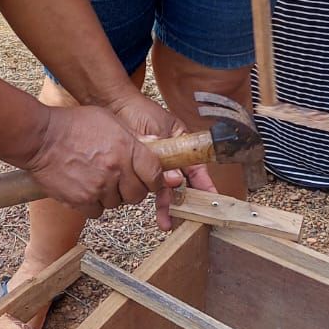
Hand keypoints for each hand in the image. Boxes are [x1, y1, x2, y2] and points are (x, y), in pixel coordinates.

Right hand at [21, 104, 171, 221]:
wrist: (40, 138)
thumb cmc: (73, 125)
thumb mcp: (109, 120)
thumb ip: (132, 137)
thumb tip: (154, 147)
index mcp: (126, 148)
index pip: (154, 173)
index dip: (156, 180)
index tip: (151, 181)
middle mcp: (115, 170)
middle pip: (137, 194)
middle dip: (132, 189)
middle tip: (121, 181)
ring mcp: (98, 187)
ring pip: (117, 203)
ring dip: (111, 196)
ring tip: (97, 180)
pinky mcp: (81, 200)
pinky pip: (97, 211)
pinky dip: (93, 204)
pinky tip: (85, 189)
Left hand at [105, 90, 215, 228]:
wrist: (115, 107)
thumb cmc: (141, 111)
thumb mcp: (161, 131)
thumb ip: (168, 155)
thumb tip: (176, 180)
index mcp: (182, 145)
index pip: (197, 169)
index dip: (204, 185)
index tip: (212, 199)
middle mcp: (171, 158)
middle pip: (181, 184)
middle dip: (183, 202)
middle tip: (185, 218)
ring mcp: (156, 165)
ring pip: (165, 189)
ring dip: (166, 205)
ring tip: (165, 222)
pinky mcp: (140, 170)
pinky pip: (149, 187)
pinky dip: (151, 197)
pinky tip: (154, 210)